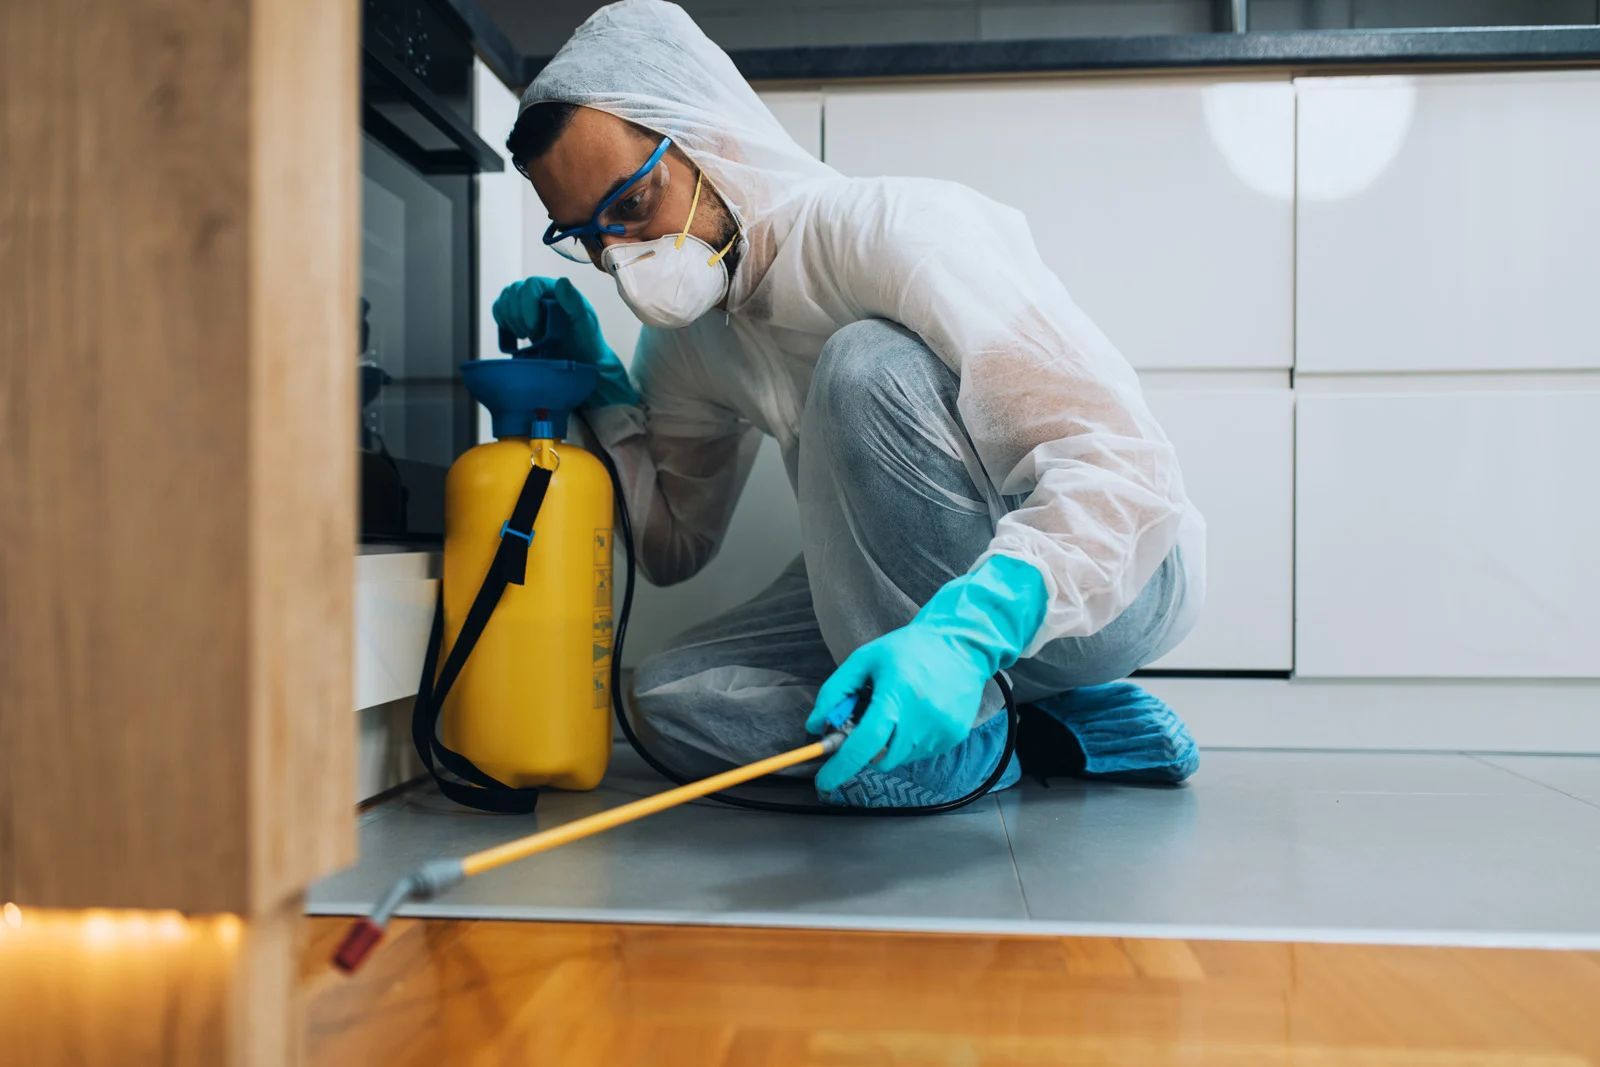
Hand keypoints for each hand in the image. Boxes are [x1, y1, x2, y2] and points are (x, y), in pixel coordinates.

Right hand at [491, 276, 637, 406]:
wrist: (582, 363)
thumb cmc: (587, 343)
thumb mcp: (586, 324)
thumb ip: (575, 303)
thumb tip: (561, 281)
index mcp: (556, 290)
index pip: (532, 284)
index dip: (527, 304)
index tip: (533, 327)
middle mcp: (540, 294)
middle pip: (514, 291)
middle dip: (518, 315)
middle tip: (532, 336)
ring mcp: (527, 305)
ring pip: (504, 300)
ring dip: (510, 320)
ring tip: (526, 337)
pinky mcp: (518, 319)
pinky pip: (500, 311)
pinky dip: (502, 322)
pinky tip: (515, 337)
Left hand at [804, 555, 1050, 792]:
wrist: (960, 644)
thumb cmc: (908, 649)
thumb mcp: (864, 660)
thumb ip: (835, 692)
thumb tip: (815, 726)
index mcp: (895, 697)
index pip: (862, 745)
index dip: (840, 767)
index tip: (823, 781)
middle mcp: (920, 720)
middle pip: (879, 758)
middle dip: (865, 750)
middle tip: (865, 725)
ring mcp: (939, 731)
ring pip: (899, 758)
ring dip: (889, 744)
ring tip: (897, 710)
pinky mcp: (953, 737)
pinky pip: (920, 752)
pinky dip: (909, 741)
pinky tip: (917, 714)